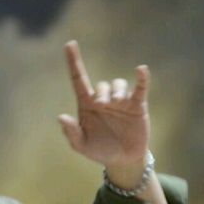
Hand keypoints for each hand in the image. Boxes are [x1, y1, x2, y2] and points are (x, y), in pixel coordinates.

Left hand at [58, 40, 150, 167]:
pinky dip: (142, 78)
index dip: (74, 62)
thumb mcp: (82, 145)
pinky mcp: (137, 105)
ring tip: (117, 103)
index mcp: (87, 105)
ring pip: (118, 84)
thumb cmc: (100, 150)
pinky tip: (140, 70)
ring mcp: (121, 101)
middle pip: (101, 85)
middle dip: (102, 93)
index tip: (69, 44)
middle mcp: (103, 99)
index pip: (79, 79)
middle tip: (102, 105)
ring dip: (116, 91)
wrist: (123, 160)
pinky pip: (140, 87)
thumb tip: (61, 117)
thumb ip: (71, 133)